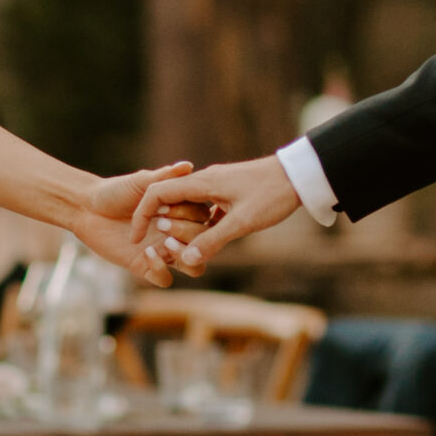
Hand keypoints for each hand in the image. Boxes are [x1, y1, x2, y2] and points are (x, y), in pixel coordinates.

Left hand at [77, 161, 214, 288]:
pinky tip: (146, 252)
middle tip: (163, 223)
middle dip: (190, 235)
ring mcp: (163, 252)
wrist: (88, 208)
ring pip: (194, 267)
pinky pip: (164, 279)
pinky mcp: (144, 266)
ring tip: (166, 243)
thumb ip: (165, 177)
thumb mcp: (141, 182)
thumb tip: (187, 166)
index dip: (195, 216)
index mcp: (181, 215)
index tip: (172, 207)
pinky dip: (160, 268)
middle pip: (204, 245)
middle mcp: (176, 235)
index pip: (205, 221)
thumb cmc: (116, 191)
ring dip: (186, 257)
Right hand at [130, 156, 298, 273]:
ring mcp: (218, 186)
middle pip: (170, 201)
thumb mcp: (242, 223)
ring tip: (179, 247)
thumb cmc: (272, 195)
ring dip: (182, 226)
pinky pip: (206, 210)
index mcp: (201, 183)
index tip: (135, 237)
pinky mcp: (230, 192)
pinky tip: (207, 240)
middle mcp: (205, 181)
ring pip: (188, 207)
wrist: (300, 175)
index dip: (141, 215)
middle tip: (161, 249)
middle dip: (162, 225)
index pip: (157, 194)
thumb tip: (185, 259)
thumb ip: (212, 241)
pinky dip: (200, 225)